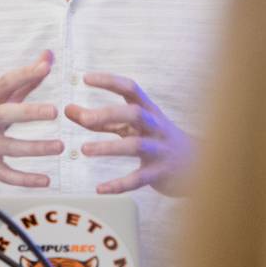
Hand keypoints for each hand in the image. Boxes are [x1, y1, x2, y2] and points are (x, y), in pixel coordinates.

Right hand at [0, 52, 64, 187]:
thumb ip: (25, 81)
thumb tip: (48, 55)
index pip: (4, 84)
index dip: (24, 74)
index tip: (45, 66)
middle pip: (5, 114)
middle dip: (29, 113)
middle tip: (54, 111)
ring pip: (11, 148)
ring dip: (36, 148)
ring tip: (59, 146)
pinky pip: (7, 176)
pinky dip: (26, 180)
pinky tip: (45, 180)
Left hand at [65, 72, 194, 195]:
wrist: (198, 165)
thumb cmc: (156, 140)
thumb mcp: (131, 126)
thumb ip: (100, 120)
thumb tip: (67, 109)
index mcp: (148, 110)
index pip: (130, 88)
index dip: (109, 81)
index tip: (85, 78)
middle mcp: (155, 126)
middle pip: (134, 114)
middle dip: (109, 114)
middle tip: (83, 117)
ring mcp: (160, 150)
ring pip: (136, 145)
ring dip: (109, 147)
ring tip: (84, 150)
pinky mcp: (160, 173)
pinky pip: (138, 178)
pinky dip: (119, 184)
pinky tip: (99, 189)